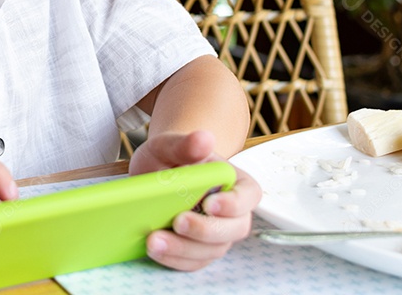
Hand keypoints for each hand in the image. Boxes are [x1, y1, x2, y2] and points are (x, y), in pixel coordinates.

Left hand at [129, 130, 260, 270]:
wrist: (155, 174)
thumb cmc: (170, 158)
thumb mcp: (170, 145)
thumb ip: (186, 143)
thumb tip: (204, 138)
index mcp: (235, 183)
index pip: (248, 196)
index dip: (234, 204)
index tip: (210, 203)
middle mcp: (231, 213)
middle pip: (233, 229)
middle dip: (205, 231)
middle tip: (178, 222)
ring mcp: (216, 235)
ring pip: (211, 250)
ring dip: (184, 250)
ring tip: (154, 241)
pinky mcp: (197, 250)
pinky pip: (192, 262)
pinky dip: (174, 260)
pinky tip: (154, 251)